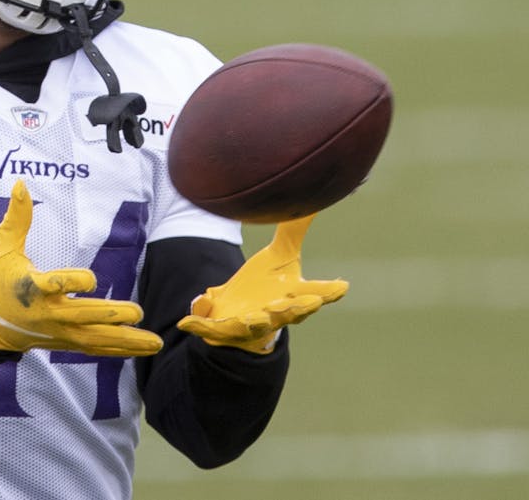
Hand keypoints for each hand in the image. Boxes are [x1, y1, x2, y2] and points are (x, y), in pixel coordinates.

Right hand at [0, 180, 162, 357]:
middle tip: (137, 312)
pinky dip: (116, 349)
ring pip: (93, 339)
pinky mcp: (59, 342)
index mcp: (31, 288)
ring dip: (125, 341)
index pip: (55, 285)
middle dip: (111, 315)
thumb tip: (21, 183)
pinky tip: (139, 349)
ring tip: (154, 342)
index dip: (73, 282)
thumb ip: (17, 216)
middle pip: (83, 317)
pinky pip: (91, 348)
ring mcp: (54, 332)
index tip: (91, 279)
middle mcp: (46, 314)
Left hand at [177, 214, 347, 353]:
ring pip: (255, 325)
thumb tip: (315, 199)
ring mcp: (248, 324)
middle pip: (289, 312)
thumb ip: (295, 230)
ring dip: (256, 321)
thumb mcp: (281, 256)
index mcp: (292, 295)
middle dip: (296, 309)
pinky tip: (186, 321)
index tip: (342, 287)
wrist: (238, 317)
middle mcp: (275, 313)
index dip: (328, 291)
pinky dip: (200, 323)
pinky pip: (210, 328)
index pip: (315, 293)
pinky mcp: (222, 329)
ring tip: (255, 316)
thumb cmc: (266, 285)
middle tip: (309, 304)